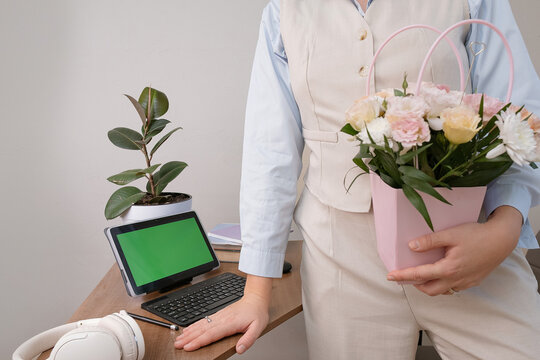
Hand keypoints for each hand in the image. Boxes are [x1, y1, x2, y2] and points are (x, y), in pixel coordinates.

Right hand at [174, 275, 271, 353]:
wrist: (256, 298)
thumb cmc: (257, 313)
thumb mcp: (258, 328)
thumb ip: (248, 340)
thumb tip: (239, 350)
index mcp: (230, 323)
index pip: (211, 334)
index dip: (199, 341)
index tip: (189, 347)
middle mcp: (222, 319)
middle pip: (202, 330)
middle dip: (189, 338)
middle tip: (177, 344)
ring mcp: (219, 316)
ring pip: (201, 325)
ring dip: (189, 332)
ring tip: (179, 338)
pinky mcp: (219, 315)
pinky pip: (204, 321)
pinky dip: (194, 325)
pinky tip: (189, 329)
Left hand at [386, 206, 521, 295]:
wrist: (502, 240)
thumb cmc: (476, 235)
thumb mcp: (451, 234)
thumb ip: (430, 240)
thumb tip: (411, 246)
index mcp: (448, 268)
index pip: (420, 275)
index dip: (403, 276)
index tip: (390, 276)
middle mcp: (456, 279)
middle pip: (429, 290)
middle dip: (414, 285)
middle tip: (403, 277)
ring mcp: (466, 283)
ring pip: (442, 291)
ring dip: (429, 286)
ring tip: (419, 276)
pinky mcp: (473, 282)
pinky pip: (453, 288)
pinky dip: (442, 285)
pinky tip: (440, 275)